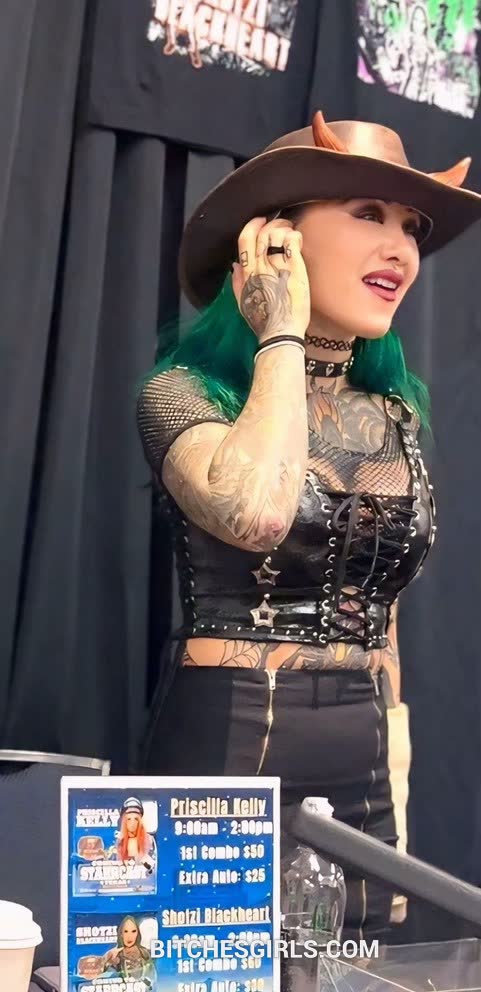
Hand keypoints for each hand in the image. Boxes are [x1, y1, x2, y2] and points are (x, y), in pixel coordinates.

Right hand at [231, 216, 310, 343]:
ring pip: (277, 233)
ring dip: (285, 228)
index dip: (252, 225)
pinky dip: (295, 235)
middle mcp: (260, 266)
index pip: (244, 240)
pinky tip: (298, 241)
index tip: (261, 221)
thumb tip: (234, 264)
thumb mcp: (243, 302)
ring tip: (291, 234)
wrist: (281, 332)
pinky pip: (292, 240)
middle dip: (272, 224)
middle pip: (262, 232)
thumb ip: (238, 282)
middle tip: (282, 226)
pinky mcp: (294, 268)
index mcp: (247, 273)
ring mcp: (277, 266)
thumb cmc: (263, 321)